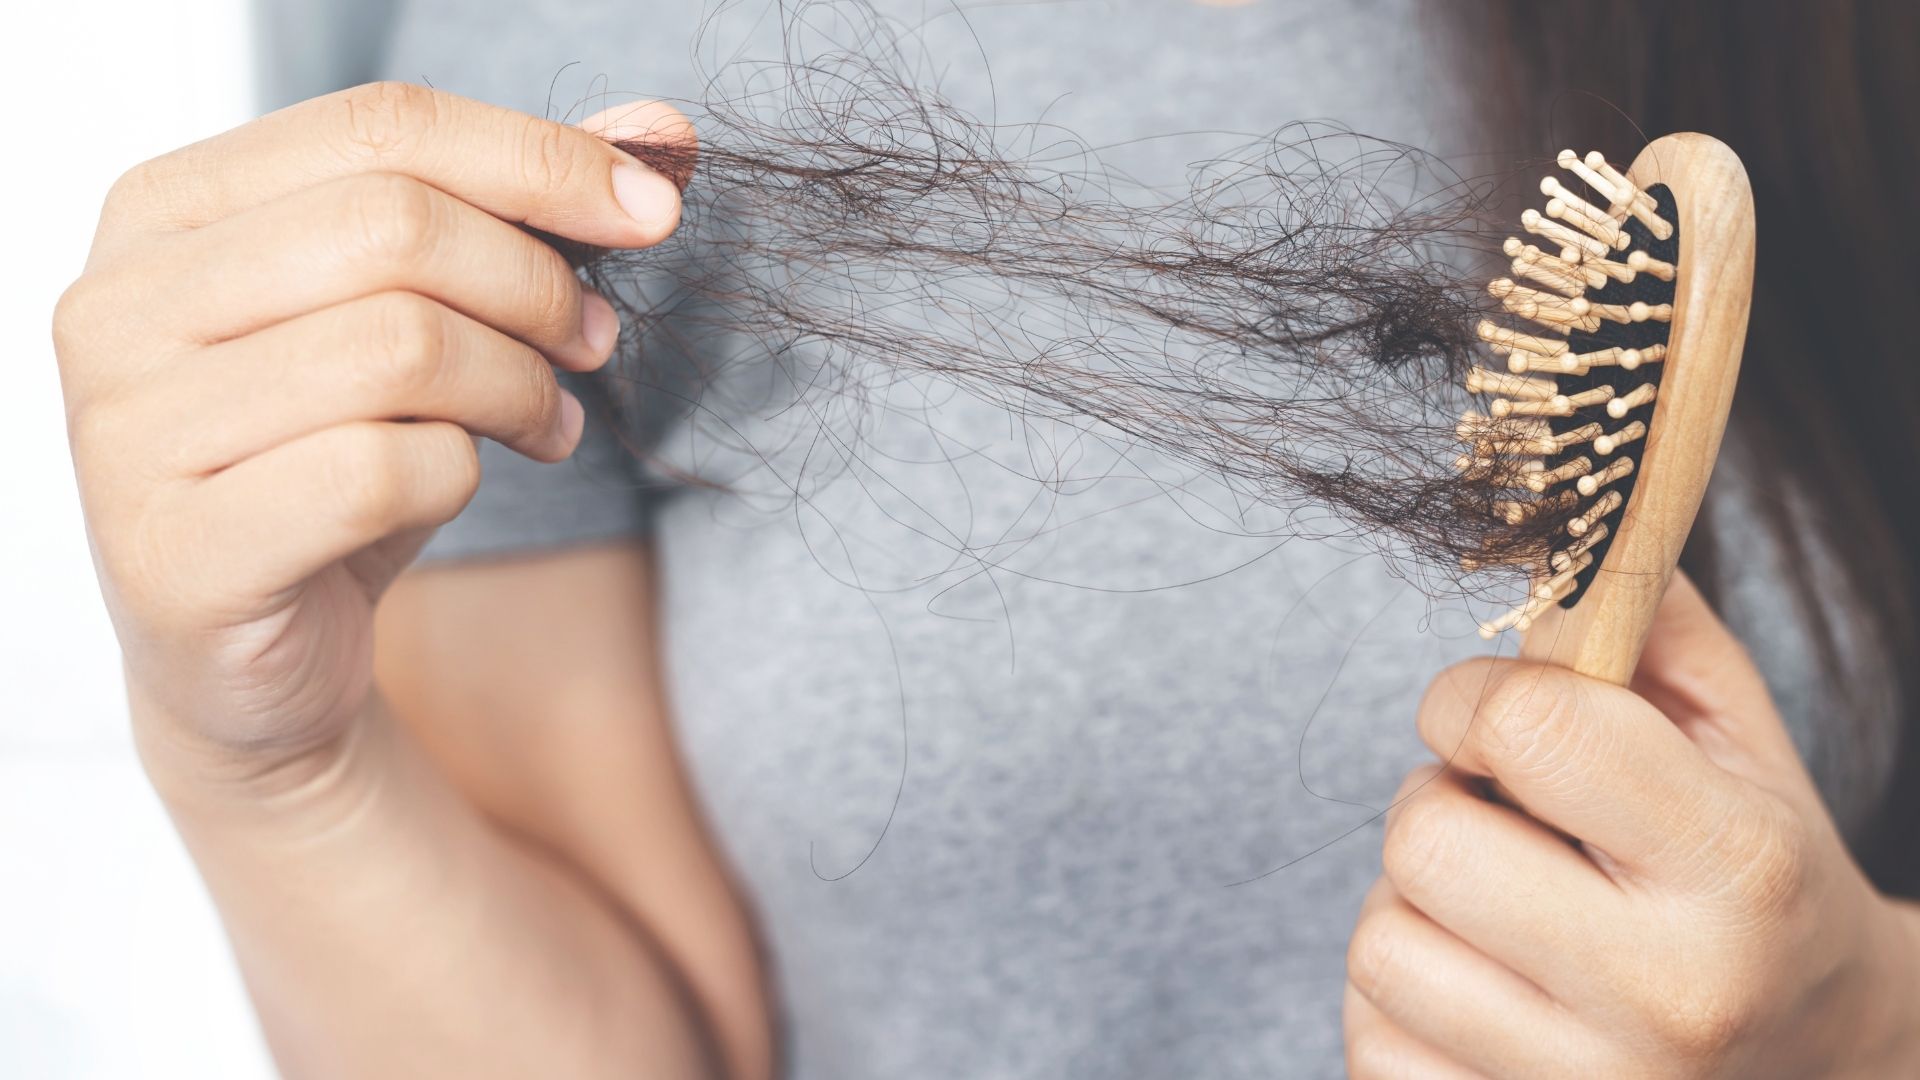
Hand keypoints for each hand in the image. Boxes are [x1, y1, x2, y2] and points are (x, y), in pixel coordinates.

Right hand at [53, 84, 690, 775]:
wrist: (251, 658)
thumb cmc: (329, 463)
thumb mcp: (416, 318)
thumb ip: (515, 212)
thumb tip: (661, 132)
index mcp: (164, 210)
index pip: (378, 127)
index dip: (539, 159)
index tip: (653, 209)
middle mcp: (117, 305)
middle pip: (395, 227)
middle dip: (535, 285)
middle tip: (592, 340)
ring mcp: (129, 433)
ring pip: (400, 348)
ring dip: (518, 385)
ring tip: (549, 420)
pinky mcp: (180, 556)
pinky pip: (383, 473)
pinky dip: (462, 475)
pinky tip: (469, 485)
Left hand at [1344, 573, 1919, 1077]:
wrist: (1817, 1067)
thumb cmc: (1754, 879)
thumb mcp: (1737, 738)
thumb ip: (1642, 619)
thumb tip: (1538, 528)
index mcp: (1739, 870)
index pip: (1526, 729)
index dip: (1476, 698)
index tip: (1497, 719)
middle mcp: (1670, 999)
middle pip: (1421, 838)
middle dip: (1440, 802)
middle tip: (1504, 822)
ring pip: (1378, 942)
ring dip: (1416, 905)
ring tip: (1501, 911)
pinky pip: (1367, 1033)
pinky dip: (1404, 996)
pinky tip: (1485, 987)